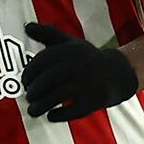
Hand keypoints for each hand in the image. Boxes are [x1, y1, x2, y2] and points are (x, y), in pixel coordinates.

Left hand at [22, 22, 139, 120]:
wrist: (118, 73)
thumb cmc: (86, 58)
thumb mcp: (69, 43)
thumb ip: (48, 34)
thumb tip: (27, 27)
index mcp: (71, 50)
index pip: (43, 61)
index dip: (30, 72)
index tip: (24, 82)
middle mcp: (80, 64)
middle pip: (49, 79)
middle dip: (34, 90)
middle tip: (28, 97)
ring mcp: (88, 83)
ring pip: (58, 95)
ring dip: (41, 105)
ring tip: (33, 110)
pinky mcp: (94, 100)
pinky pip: (73, 110)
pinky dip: (59, 115)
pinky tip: (51, 116)